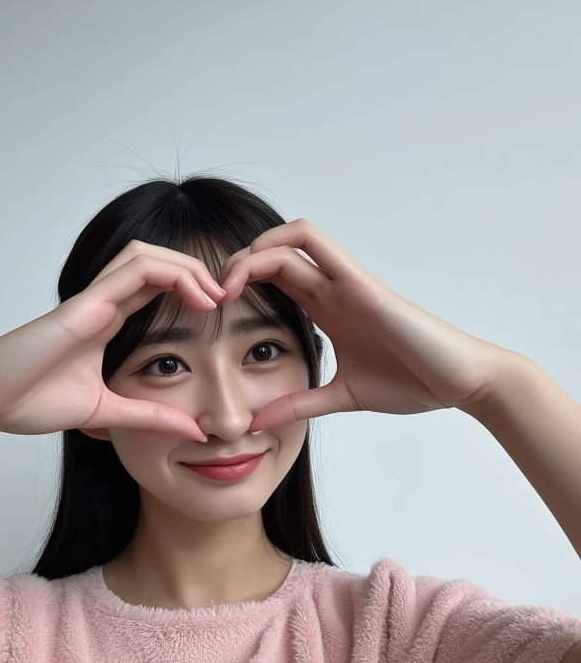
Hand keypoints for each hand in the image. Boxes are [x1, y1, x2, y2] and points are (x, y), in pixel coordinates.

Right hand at [0, 243, 224, 439]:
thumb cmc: (27, 400)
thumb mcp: (106, 412)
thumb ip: (148, 416)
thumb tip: (193, 430)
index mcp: (107, 323)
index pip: (158, 289)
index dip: (195, 291)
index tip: (226, 315)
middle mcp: (102, 304)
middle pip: (158, 263)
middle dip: (200, 272)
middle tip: (233, 297)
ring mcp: (92, 300)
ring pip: (148, 255)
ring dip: (190, 266)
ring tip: (219, 294)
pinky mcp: (81, 305)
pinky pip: (132, 271)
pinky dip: (171, 273)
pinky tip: (198, 297)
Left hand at [218, 219, 513, 431]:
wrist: (458, 381)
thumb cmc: (412, 382)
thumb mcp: (339, 398)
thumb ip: (299, 405)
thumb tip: (257, 423)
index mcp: (327, 311)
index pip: (274, 282)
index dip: (238, 288)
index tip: (209, 316)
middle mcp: (333, 289)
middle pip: (274, 255)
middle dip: (233, 267)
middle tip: (204, 298)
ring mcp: (345, 280)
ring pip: (288, 239)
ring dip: (248, 251)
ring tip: (222, 285)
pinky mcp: (359, 280)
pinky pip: (313, 241)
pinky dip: (275, 245)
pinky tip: (248, 273)